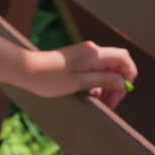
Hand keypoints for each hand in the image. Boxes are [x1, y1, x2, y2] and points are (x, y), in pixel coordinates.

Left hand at [20, 42, 137, 108]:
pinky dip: (95, 84)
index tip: (120, 94)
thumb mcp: (80, 83)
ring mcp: (84, 55)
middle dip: (116, 85)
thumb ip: (103, 80)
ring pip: (105, 70)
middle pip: (116, 66)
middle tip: (109, 103)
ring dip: (106, 86)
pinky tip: (88, 95)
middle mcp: (91, 51)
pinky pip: (94, 71)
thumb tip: (123, 82)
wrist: (26, 70)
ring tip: (98, 101)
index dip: (128, 76)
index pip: (124, 59)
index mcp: (94, 54)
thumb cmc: (51, 78)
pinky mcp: (76, 61)